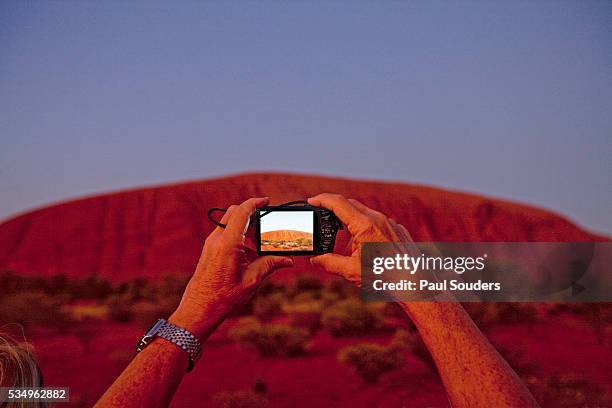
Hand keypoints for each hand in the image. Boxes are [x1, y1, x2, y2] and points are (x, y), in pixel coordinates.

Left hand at [170, 197, 292, 339]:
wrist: (199, 309)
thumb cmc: (223, 297)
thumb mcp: (251, 280)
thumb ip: (270, 264)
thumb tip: (288, 260)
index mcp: (227, 244)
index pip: (242, 212)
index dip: (255, 203)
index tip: (266, 201)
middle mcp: (216, 240)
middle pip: (234, 213)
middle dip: (251, 213)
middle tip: (267, 221)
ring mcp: (211, 244)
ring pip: (229, 223)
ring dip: (245, 226)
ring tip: (260, 243)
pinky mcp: (209, 250)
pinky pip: (225, 234)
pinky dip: (238, 236)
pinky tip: (249, 253)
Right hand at [308, 193, 413, 286]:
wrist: (415, 285)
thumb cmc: (386, 278)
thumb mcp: (351, 271)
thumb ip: (329, 263)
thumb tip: (315, 259)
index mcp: (365, 226)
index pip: (338, 203)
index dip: (322, 200)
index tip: (312, 200)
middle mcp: (379, 219)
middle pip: (351, 205)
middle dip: (335, 211)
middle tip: (324, 220)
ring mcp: (391, 224)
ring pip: (365, 215)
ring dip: (352, 225)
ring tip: (350, 249)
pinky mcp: (399, 230)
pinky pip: (379, 224)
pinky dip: (368, 231)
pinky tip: (367, 251)